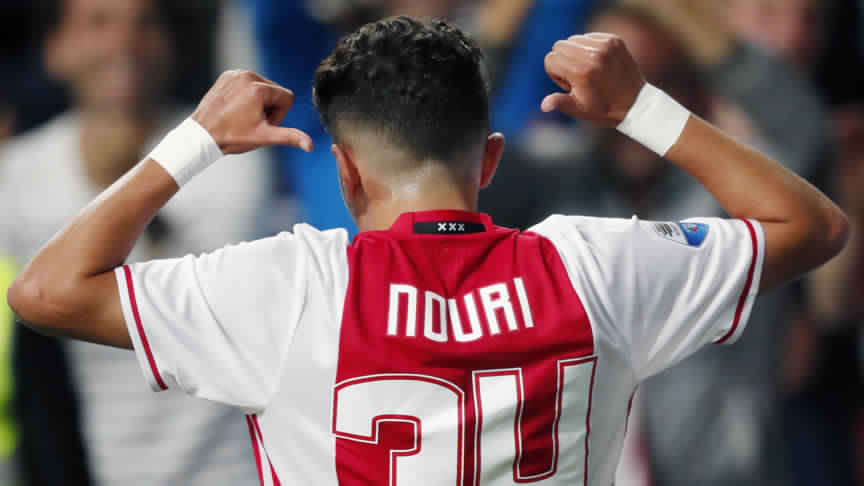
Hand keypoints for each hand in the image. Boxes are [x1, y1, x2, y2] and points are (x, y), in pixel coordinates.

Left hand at [191, 70, 313, 153]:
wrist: (202, 135)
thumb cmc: (232, 137)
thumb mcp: (264, 137)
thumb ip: (289, 137)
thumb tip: (310, 145)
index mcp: (259, 89)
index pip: (287, 97)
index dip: (279, 114)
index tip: (263, 123)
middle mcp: (248, 76)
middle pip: (275, 91)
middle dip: (269, 107)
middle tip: (251, 121)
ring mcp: (236, 73)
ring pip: (262, 87)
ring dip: (258, 101)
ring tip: (242, 115)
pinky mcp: (226, 75)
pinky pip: (247, 83)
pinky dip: (245, 95)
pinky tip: (235, 108)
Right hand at [541, 34, 645, 126]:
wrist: (635, 103)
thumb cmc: (603, 109)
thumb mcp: (579, 109)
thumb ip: (559, 102)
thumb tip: (544, 105)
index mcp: (581, 71)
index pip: (550, 59)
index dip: (555, 74)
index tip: (569, 84)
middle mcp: (593, 54)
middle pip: (559, 46)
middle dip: (563, 61)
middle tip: (577, 77)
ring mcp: (605, 45)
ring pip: (574, 39)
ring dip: (576, 53)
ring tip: (588, 70)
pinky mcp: (614, 40)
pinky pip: (589, 37)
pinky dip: (589, 47)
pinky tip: (598, 63)